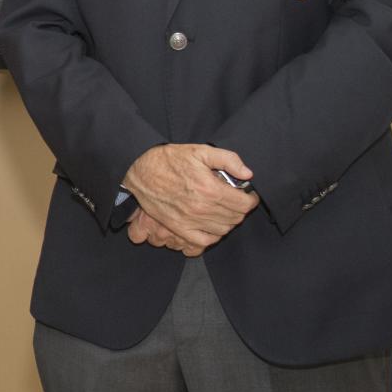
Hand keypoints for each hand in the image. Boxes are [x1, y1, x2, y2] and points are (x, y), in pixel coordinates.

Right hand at [123, 144, 258, 248]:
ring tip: (225, 210)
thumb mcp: (200, 151)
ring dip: (229, 221)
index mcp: (210, 189)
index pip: (244, 204)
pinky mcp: (179, 228)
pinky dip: (214, 236)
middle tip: (236, 199)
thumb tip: (247, 174)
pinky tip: (213, 225)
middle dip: (240, 209)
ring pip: (223, 230)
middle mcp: (202, 208)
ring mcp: (190, 221)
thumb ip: (228, 159)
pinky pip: (205, 241)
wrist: (140, 172)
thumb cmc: (169, 160)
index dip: (251, 200)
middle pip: (235, 218)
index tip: (248, 195)